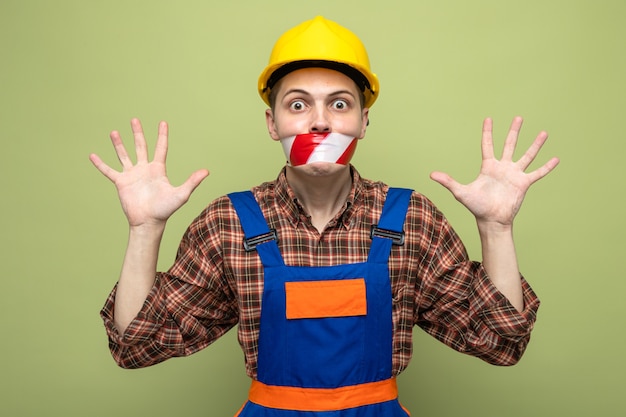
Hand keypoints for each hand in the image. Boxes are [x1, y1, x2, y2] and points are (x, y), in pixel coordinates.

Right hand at [89, 118, 208, 227]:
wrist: (149, 222)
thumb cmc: (165, 209)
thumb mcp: (181, 194)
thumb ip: (192, 181)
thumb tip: (206, 171)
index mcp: (158, 169)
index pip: (160, 148)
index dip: (162, 135)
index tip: (163, 122)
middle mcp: (144, 169)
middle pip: (141, 147)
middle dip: (138, 133)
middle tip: (134, 119)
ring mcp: (132, 175)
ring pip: (124, 155)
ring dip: (118, 144)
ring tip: (113, 132)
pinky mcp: (121, 183)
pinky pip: (109, 171)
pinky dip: (101, 164)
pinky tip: (92, 155)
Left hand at [430, 117, 558, 226]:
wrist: (491, 220)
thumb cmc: (476, 207)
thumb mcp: (461, 192)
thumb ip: (448, 181)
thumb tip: (431, 174)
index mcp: (488, 167)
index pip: (487, 145)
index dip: (487, 132)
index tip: (489, 118)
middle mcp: (503, 168)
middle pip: (509, 145)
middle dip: (514, 131)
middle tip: (519, 117)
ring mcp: (514, 175)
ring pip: (527, 155)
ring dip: (535, 144)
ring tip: (544, 132)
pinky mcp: (523, 184)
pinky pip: (537, 173)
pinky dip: (547, 167)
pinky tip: (556, 158)